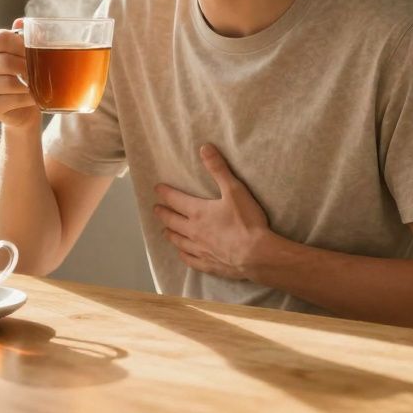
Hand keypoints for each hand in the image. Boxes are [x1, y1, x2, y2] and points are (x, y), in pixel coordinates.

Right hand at [0, 17, 40, 127]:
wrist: (22, 101)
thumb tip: (22, 22)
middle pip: (5, 62)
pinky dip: (27, 98)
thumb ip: (24, 34)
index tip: (34, 50)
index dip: (22, 44)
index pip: (1, 38)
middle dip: (27, 66)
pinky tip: (33, 96)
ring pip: (8, 82)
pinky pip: (11, 100)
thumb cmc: (22, 69)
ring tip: (39, 83)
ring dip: (28, 84)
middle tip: (40, 70)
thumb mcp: (24, 48)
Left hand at [153, 144, 272, 280]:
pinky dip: (184, 255)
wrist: (256, 254)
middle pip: (172, 221)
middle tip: (156, 209)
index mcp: (198, 212)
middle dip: (163, 213)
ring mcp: (200, 249)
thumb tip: (205, 148)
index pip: (175, 200)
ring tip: (164, 230)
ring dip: (170, 234)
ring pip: (178, 241)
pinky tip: (182, 253)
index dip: (165, 193)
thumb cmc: (246, 221)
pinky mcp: (208, 264)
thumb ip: (218, 169)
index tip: (156, 189)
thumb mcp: (234, 190)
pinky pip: (190, 260)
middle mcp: (194, 231)